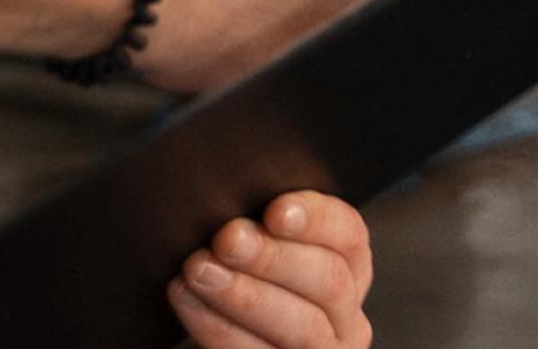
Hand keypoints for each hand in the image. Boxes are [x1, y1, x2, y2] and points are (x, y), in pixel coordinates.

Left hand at [170, 191, 373, 348]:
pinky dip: (219, 327)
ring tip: (199, 270)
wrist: (220, 338)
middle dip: (273, 257)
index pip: (349, 234)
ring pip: (304, 326)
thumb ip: (260, 229)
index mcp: (349, 270)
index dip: (316, 219)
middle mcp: (346, 317)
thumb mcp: (257, 255)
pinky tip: (188, 300)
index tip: (276, 210)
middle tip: (227, 239)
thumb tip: (236, 201)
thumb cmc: (236, 290)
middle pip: (328, 280)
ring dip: (245, 294)